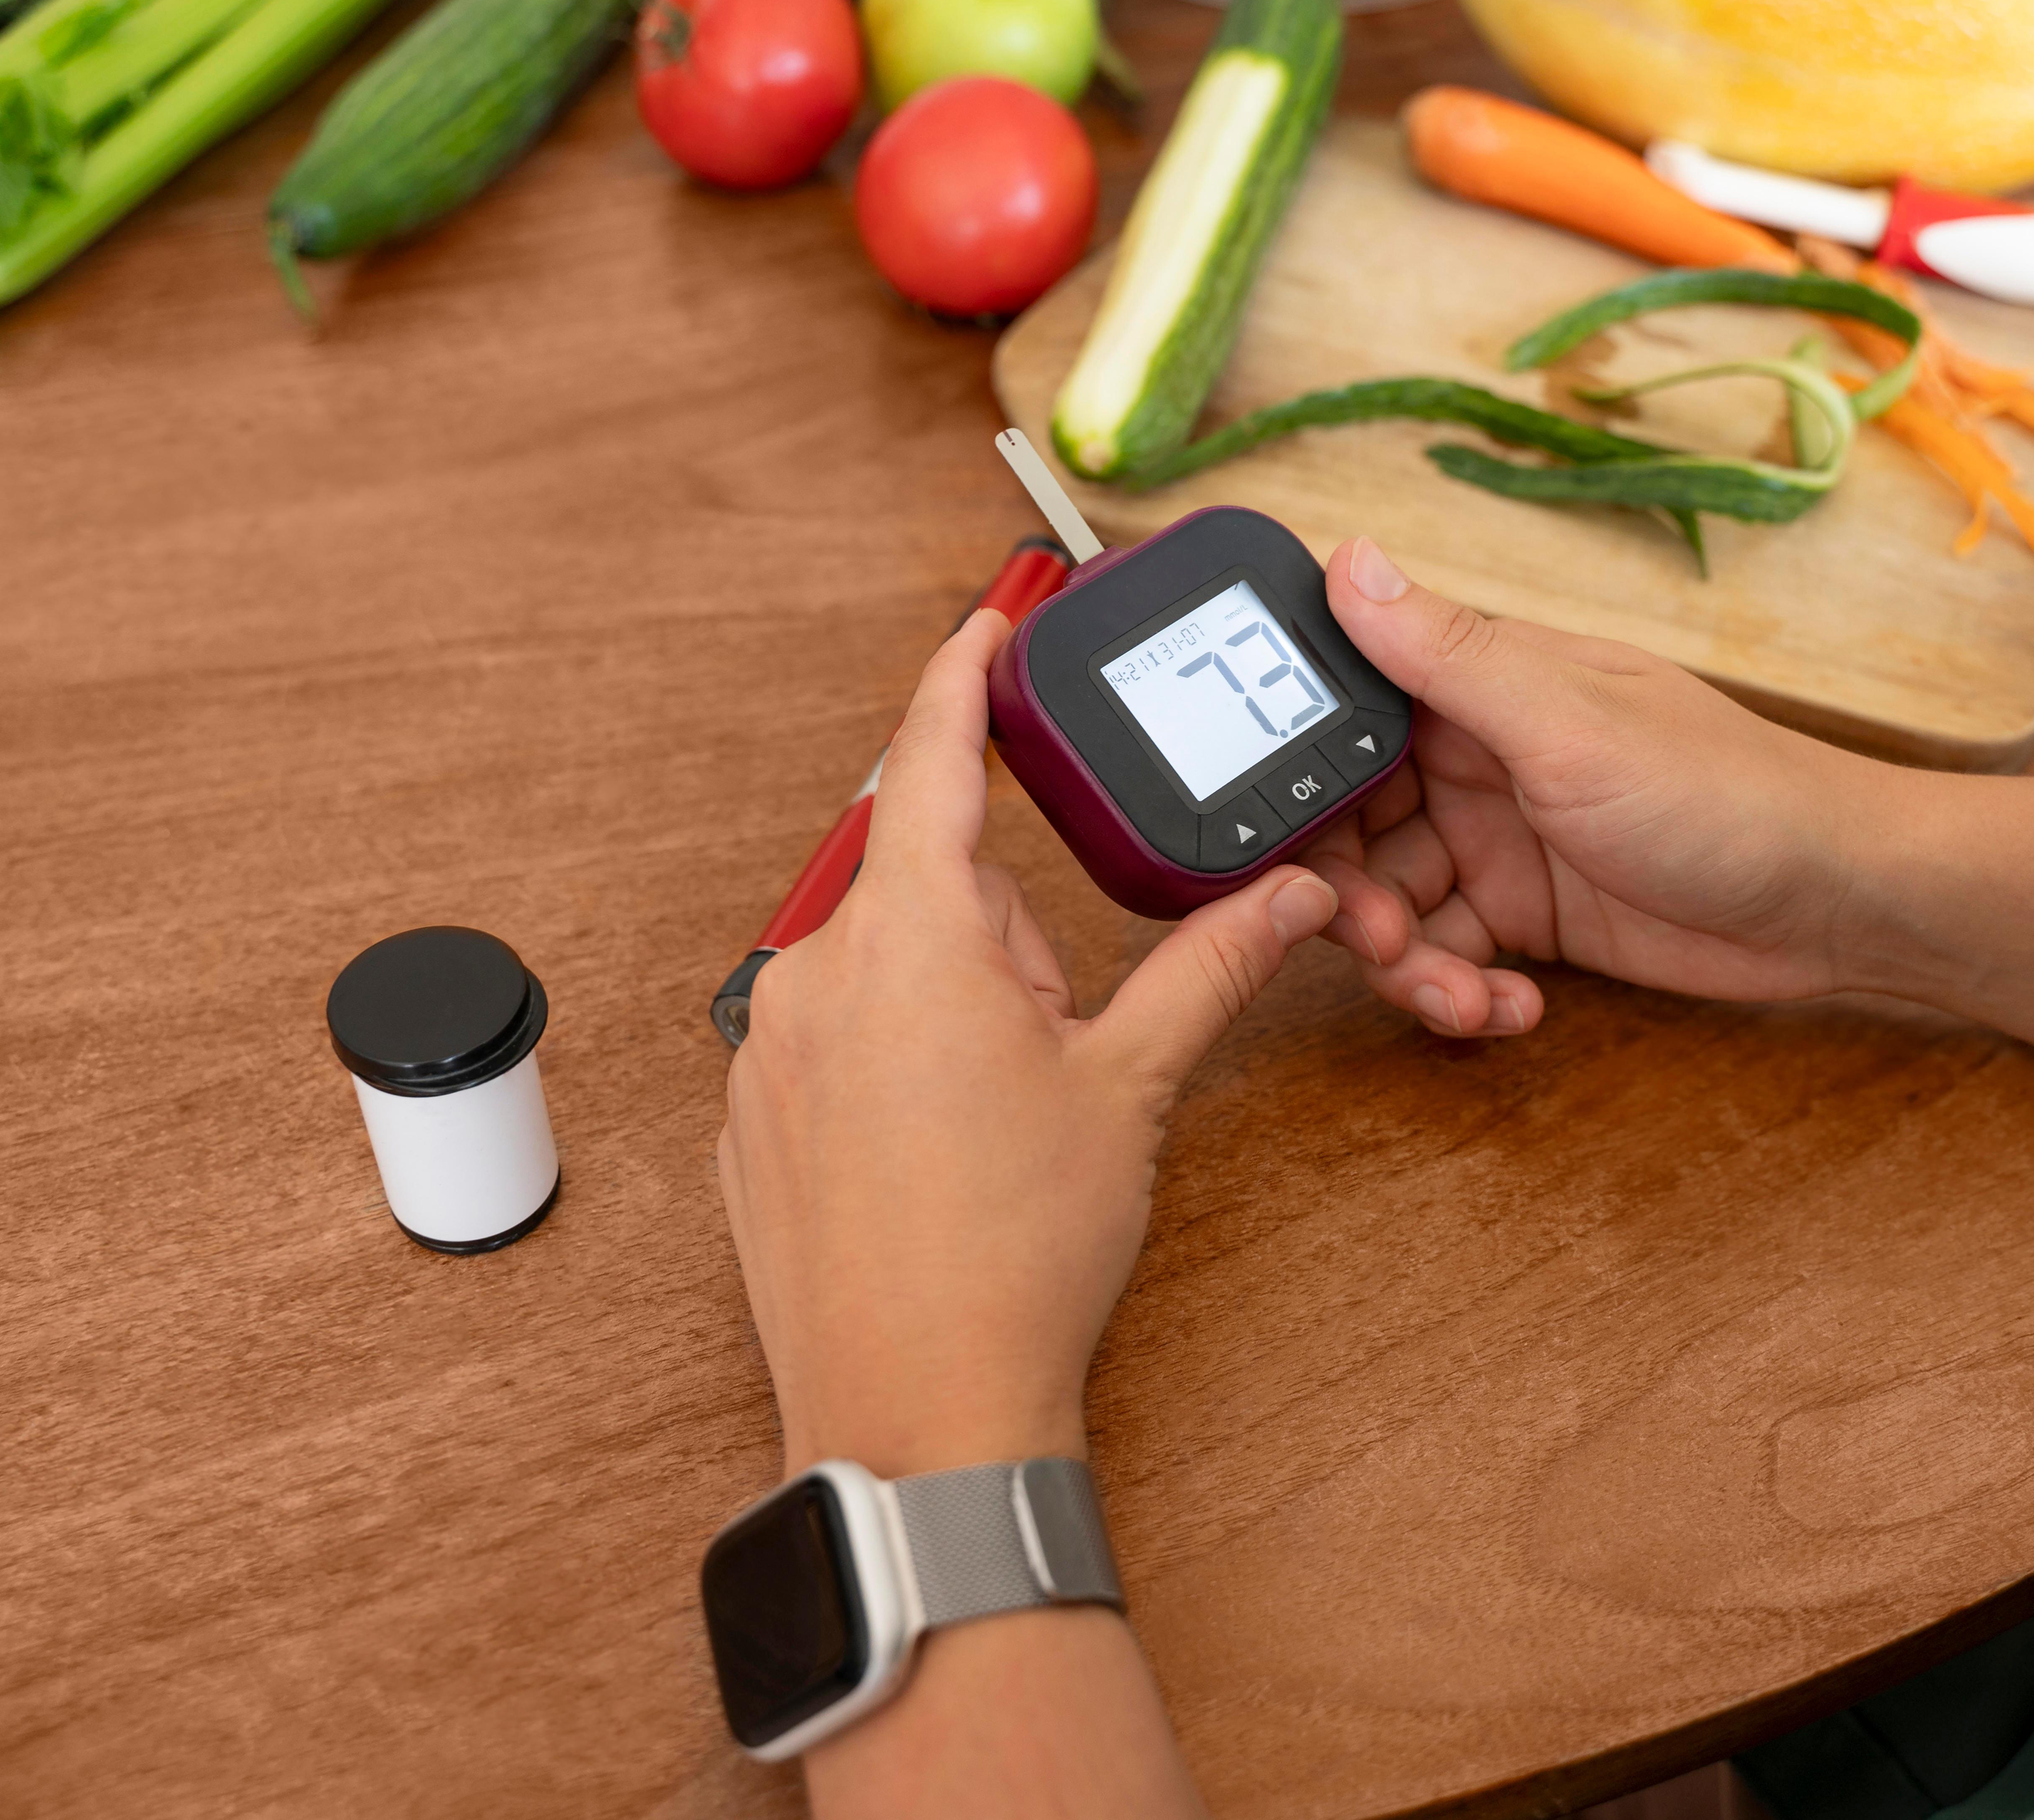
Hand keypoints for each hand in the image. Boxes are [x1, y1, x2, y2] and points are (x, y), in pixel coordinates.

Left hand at [717, 608, 1339, 1476]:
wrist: (919, 1408)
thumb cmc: (1018, 1252)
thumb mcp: (1128, 1087)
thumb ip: (1208, 967)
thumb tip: (1287, 897)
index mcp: (909, 940)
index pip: (928, 759)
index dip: (960, 678)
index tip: (982, 625)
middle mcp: (814, 976)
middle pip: (924, 890)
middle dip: (998, 940)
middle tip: (1051, 1044)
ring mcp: (767, 1053)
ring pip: (878, 972)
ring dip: (945, 1007)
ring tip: (991, 1121)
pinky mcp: (746, 1122)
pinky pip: (829, 1046)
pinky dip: (888, 1070)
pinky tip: (933, 1159)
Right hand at [1302, 537, 1891, 1036]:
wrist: (1836, 902)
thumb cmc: (1726, 793)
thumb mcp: (1571, 722)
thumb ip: (1450, 654)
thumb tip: (1351, 558)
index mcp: (1479, 689)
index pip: (1343, 715)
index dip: (1297, 779)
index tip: (1273, 839)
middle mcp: (1476, 761)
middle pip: (1349, 829)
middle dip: (1348, 899)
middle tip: (1380, 944)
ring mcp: (1499, 842)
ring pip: (1391, 907)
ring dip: (1408, 964)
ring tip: (1459, 999)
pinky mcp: (1527, 919)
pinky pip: (1447, 958)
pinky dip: (1459, 994)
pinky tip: (1506, 1011)